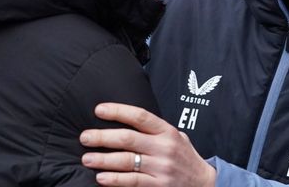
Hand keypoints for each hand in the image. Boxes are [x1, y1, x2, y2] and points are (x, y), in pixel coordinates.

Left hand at [80, 103, 216, 186]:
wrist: (204, 184)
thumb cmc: (185, 158)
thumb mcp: (176, 137)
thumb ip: (155, 130)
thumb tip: (125, 119)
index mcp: (167, 131)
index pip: (140, 116)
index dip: (118, 111)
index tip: (98, 110)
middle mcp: (164, 147)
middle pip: (128, 138)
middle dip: (102, 137)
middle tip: (84, 137)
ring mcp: (161, 168)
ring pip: (127, 161)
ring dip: (103, 160)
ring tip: (87, 159)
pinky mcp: (159, 186)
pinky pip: (133, 182)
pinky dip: (115, 180)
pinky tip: (101, 178)